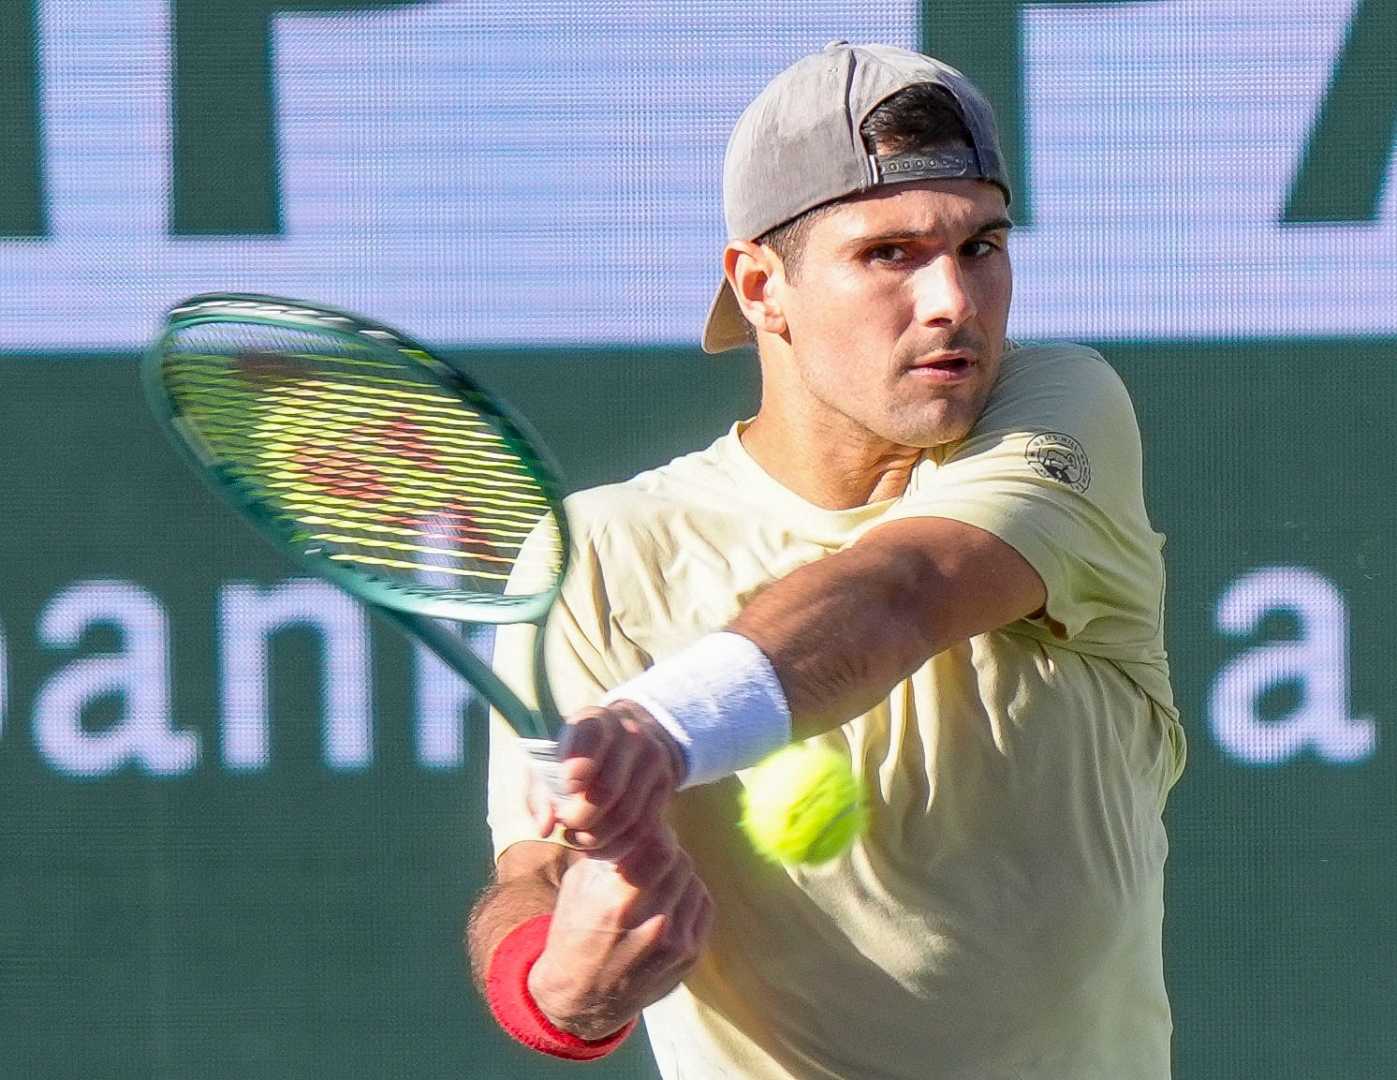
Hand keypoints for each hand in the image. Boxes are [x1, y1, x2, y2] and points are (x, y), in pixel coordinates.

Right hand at [527, 825, 713, 1039]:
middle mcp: (650, 922)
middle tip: (652, 854)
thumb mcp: (577, 885)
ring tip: (658, 880)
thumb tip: (638, 817)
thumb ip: (610, 851)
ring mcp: (675, 943)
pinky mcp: (690, 956)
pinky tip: (669, 900)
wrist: (581, 998)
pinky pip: (702, 905)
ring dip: (678, 873)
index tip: (647, 832)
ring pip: (694, 881)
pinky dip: (688, 895)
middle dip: (666, 851)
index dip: (657, 833)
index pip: (661, 846)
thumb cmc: (574, 933)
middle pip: (680, 861)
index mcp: (616, 901)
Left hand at [531, 700, 685, 858]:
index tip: (569, 786)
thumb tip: (545, 828)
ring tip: (578, 840)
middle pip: (608, 789)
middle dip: (582, 817)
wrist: (624, 741)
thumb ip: (541, 793)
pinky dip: (617, 845)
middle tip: (567, 827)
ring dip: (598, 838)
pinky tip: (598, 847)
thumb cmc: (575, 757)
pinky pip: (643, 827)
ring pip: (626, 814)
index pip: (591, 737)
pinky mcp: (665, 784)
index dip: (580, 764)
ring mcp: (653, 758)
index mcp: (596, 720)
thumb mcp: (552, 763)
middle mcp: (630, 734)